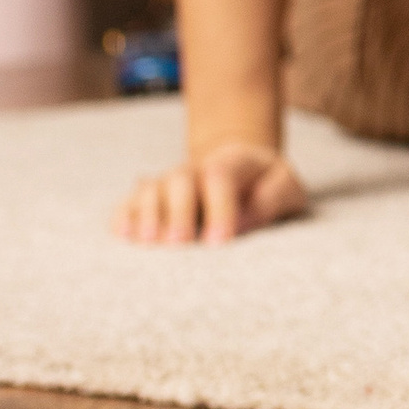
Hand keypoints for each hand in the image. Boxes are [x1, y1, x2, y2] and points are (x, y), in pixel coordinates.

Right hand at [117, 144, 310, 246]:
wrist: (240, 167)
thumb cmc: (267, 185)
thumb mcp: (286, 185)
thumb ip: (273, 198)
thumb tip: (242, 221)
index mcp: (231, 163)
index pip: (220, 177)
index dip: (219, 209)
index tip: (219, 243)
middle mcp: (194, 170)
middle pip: (179, 180)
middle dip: (178, 212)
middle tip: (180, 245)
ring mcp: (169, 182)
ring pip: (151, 188)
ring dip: (148, 214)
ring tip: (149, 243)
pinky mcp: (150, 198)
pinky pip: (129, 202)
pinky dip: (124, 216)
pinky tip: (122, 236)